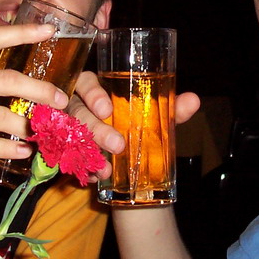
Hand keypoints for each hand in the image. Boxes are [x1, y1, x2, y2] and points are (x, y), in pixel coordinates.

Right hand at [69, 71, 200, 179]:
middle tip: (118, 145)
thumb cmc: (136, 123)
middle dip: (95, 128)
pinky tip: (98, 176)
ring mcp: (66, 127)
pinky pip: (67, 158)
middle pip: (76, 110)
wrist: (127, 156)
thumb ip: (171, 108)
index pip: (87, 82)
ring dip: (88, 152)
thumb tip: (193, 100)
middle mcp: (77, 104)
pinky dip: (84, 167)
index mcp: (97, 89)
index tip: (107, 110)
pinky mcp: (65, 149)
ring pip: (68, 135)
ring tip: (107, 167)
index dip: (93, 94)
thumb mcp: (154, 116)